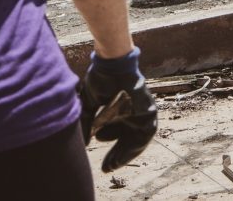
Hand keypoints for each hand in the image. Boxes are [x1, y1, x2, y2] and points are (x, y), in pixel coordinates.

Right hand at [80, 51, 157, 172]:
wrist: (111, 64)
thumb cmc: (101, 79)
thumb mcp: (89, 105)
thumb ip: (87, 123)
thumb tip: (83, 144)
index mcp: (121, 109)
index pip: (118, 134)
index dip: (111, 149)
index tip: (102, 164)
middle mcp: (134, 112)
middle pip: (128, 139)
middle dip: (117, 155)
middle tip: (106, 168)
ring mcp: (143, 111)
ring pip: (138, 140)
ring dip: (125, 154)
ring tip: (112, 164)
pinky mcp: (149, 110)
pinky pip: (146, 134)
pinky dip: (133, 148)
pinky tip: (121, 158)